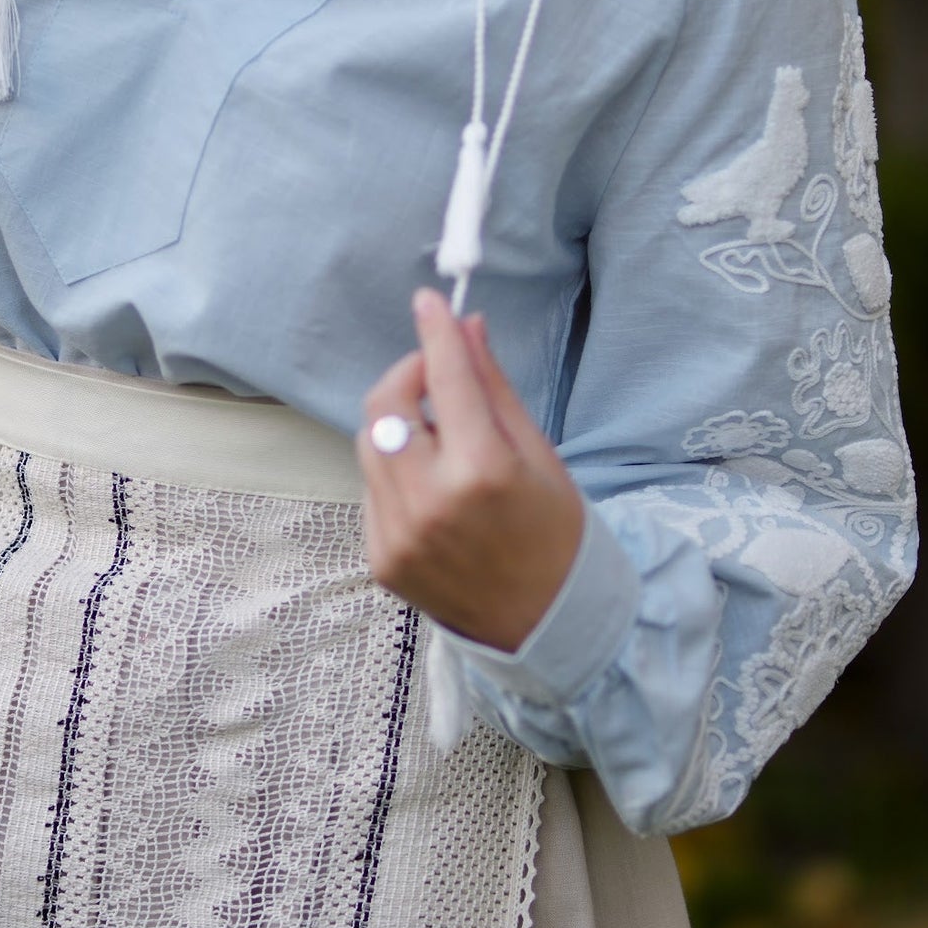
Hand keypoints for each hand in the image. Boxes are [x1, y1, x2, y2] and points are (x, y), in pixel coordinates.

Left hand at [357, 288, 584, 653]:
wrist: (548, 625)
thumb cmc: (555, 532)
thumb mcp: (537, 454)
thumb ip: (493, 388)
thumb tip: (466, 326)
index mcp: (482, 471)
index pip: (444, 379)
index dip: (434, 333)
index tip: (428, 301)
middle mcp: (431, 502)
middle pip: (386, 405)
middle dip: (407, 377)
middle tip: (436, 377)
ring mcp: (399, 535)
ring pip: (372, 444)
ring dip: (401, 427)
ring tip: (443, 442)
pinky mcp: (381, 558)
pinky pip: (373, 489)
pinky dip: (398, 473)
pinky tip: (435, 491)